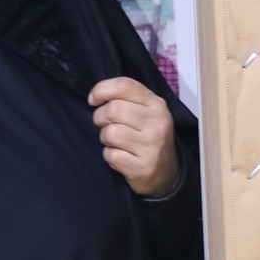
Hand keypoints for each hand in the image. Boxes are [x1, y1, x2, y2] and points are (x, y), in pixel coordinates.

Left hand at [89, 75, 178, 198]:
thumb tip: (95, 96)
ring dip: (105, 139)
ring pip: (110, 133)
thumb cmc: (148, 137)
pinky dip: (110, 156)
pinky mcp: (143, 167)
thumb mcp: (146, 112)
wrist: (166, 173)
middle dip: (99, 117)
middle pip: (113, 109)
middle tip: (105, 125)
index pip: (124, 85)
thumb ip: (126, 99)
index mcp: (157, 105)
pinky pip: (111, 155)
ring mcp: (152, 146)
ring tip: (116, 142)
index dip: (102, 89)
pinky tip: (121, 156)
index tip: (93, 100)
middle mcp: (157, 123)